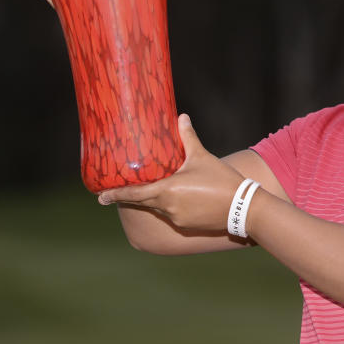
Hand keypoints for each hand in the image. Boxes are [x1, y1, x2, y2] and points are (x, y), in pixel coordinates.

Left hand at [97, 114, 245, 233]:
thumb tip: (181, 116)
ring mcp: (176, 218)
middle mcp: (167, 207)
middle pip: (142, 202)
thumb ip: (188, 137)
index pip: (134, 194)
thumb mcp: (202, 156)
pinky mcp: (186, 226)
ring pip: (158, 209)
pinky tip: (180, 200)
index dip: (115, 195)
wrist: (244, 208)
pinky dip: (170, 208)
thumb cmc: (221, 180)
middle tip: (114, 195)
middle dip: (129, 198)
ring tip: (156, 190)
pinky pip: (172, 216)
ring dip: (153, 201)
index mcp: (167, 190)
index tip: (100, 197)